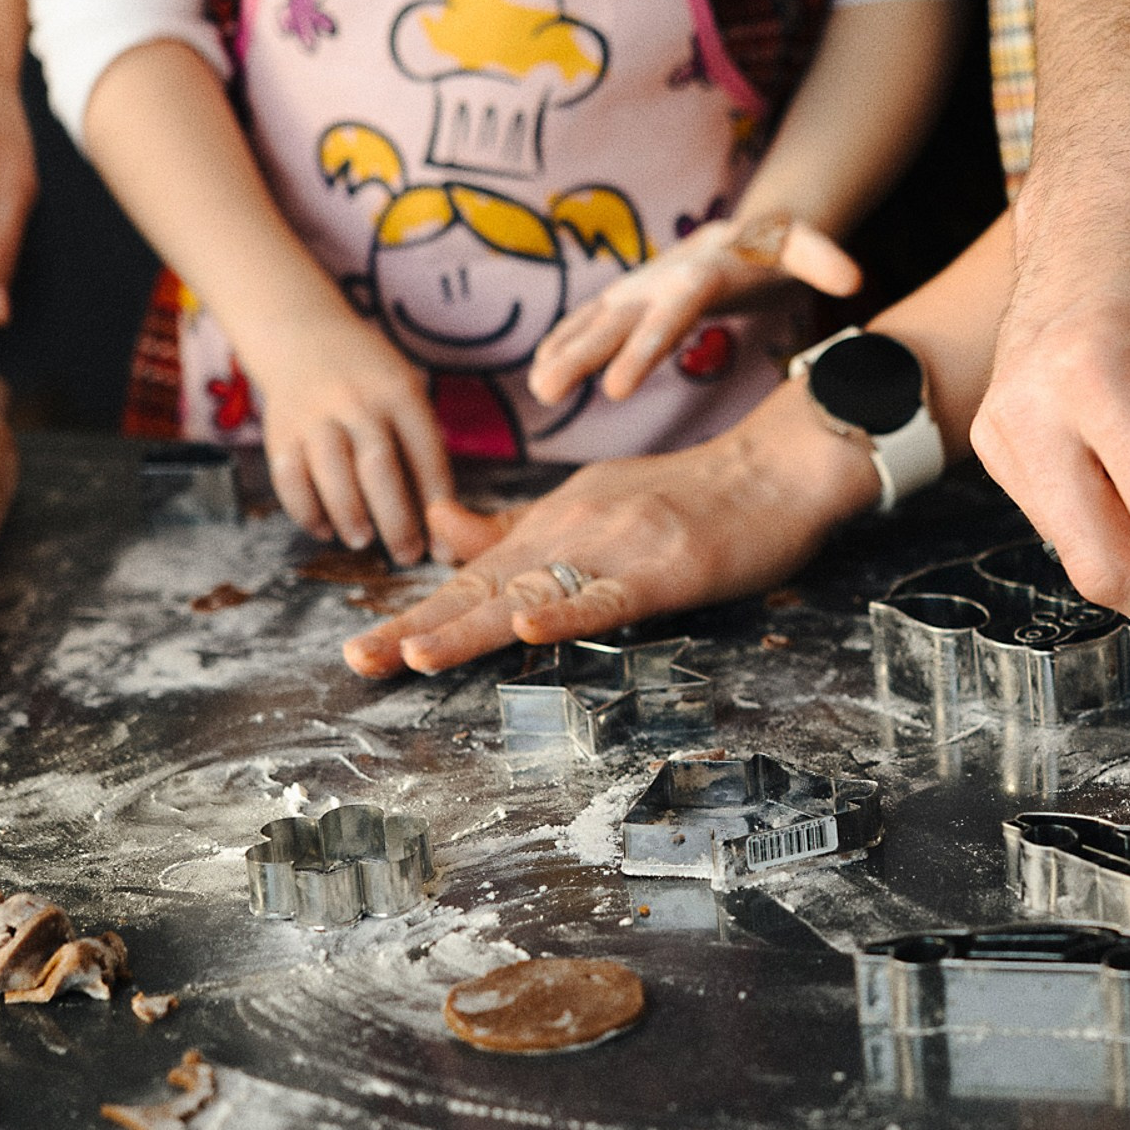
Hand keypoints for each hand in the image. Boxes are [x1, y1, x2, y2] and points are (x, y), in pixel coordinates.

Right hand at [247, 309, 455, 565]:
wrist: (302, 333)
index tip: (444, 547)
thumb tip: (440, 524)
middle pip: (379, 469)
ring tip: (362, 541)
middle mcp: (357, 402)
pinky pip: (290, 479)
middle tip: (407, 555)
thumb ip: (418, 450)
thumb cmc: (370, 379)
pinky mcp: (280, 431)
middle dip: (396, 521)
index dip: (438, 507)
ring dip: (350, 516)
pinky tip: (324, 528)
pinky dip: (306, 511)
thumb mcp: (405, 395)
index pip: (427, 455)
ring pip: (332, 474)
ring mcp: (315, 416)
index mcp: (400, 393)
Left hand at [343, 378, 877, 675]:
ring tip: (411, 656)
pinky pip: (608, 596)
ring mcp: (616, 549)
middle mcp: (570, 532)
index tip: (362, 648)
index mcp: (550, 524)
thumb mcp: (589, 500)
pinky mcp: (665, 569)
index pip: (470, 578)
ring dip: (468, 626)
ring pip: (531, 594)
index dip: (415, 613)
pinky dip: (565, 612)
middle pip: (482, 590)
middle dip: (416, 628)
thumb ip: (516, 525)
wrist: (772, 469)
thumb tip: (437, 528)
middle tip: (357, 661)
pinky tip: (525, 629)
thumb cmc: (688, 493)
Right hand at [526, 214, 860, 405]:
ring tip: (537, 390)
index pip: (669, 318)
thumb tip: (854, 277)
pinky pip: (588, 321)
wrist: (744, 232)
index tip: (615, 388)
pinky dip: (563, 342)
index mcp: (699, 276)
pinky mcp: (627, 300)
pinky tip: (540, 372)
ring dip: (562, 354)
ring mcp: (637, 289)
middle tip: (549, 390)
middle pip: (617, 322)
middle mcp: (659, 282)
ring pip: (594, 322)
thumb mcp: (803, 249)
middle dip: (583, 356)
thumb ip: (824, 259)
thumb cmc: (775, 251)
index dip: (642, 351)